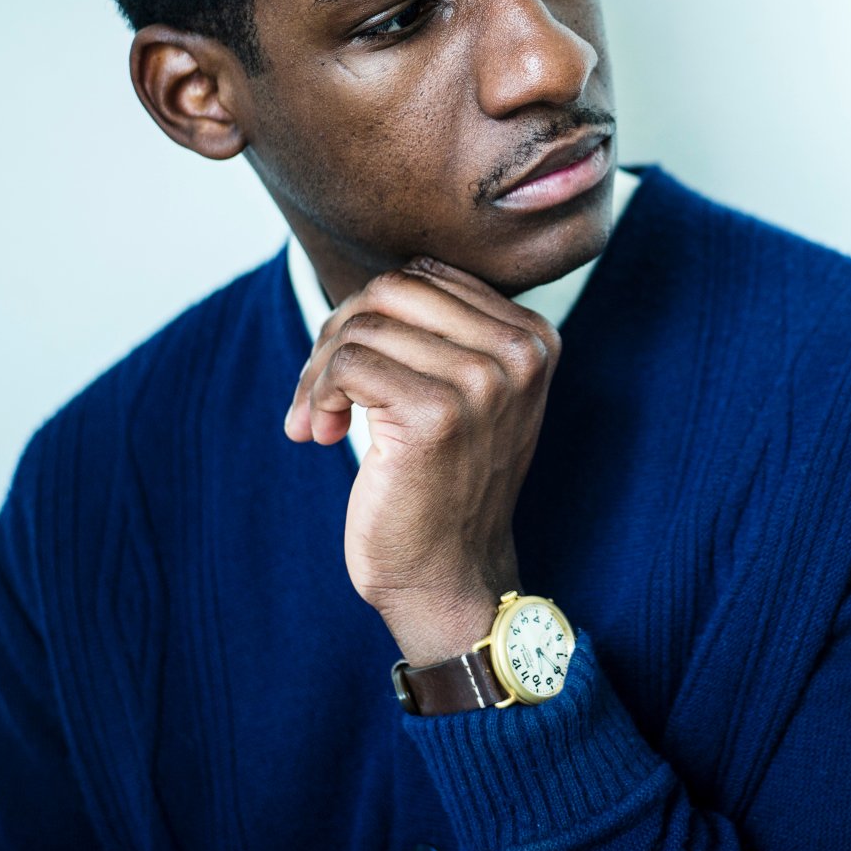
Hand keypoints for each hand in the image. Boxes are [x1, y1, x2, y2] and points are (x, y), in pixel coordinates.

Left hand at [283, 255, 559, 665]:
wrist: (448, 576)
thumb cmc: (442, 484)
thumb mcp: (468, 395)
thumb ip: (445, 332)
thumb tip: (375, 282)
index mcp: (534, 338)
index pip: (428, 275)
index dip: (372, 313)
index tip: (350, 367)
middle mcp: (520, 354)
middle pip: (394, 289)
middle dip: (338, 332)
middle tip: (321, 390)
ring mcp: (482, 383)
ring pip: (364, 323)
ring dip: (318, 370)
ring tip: (316, 417)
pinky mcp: (436, 415)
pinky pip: (348, 362)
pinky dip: (316, 393)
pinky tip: (318, 431)